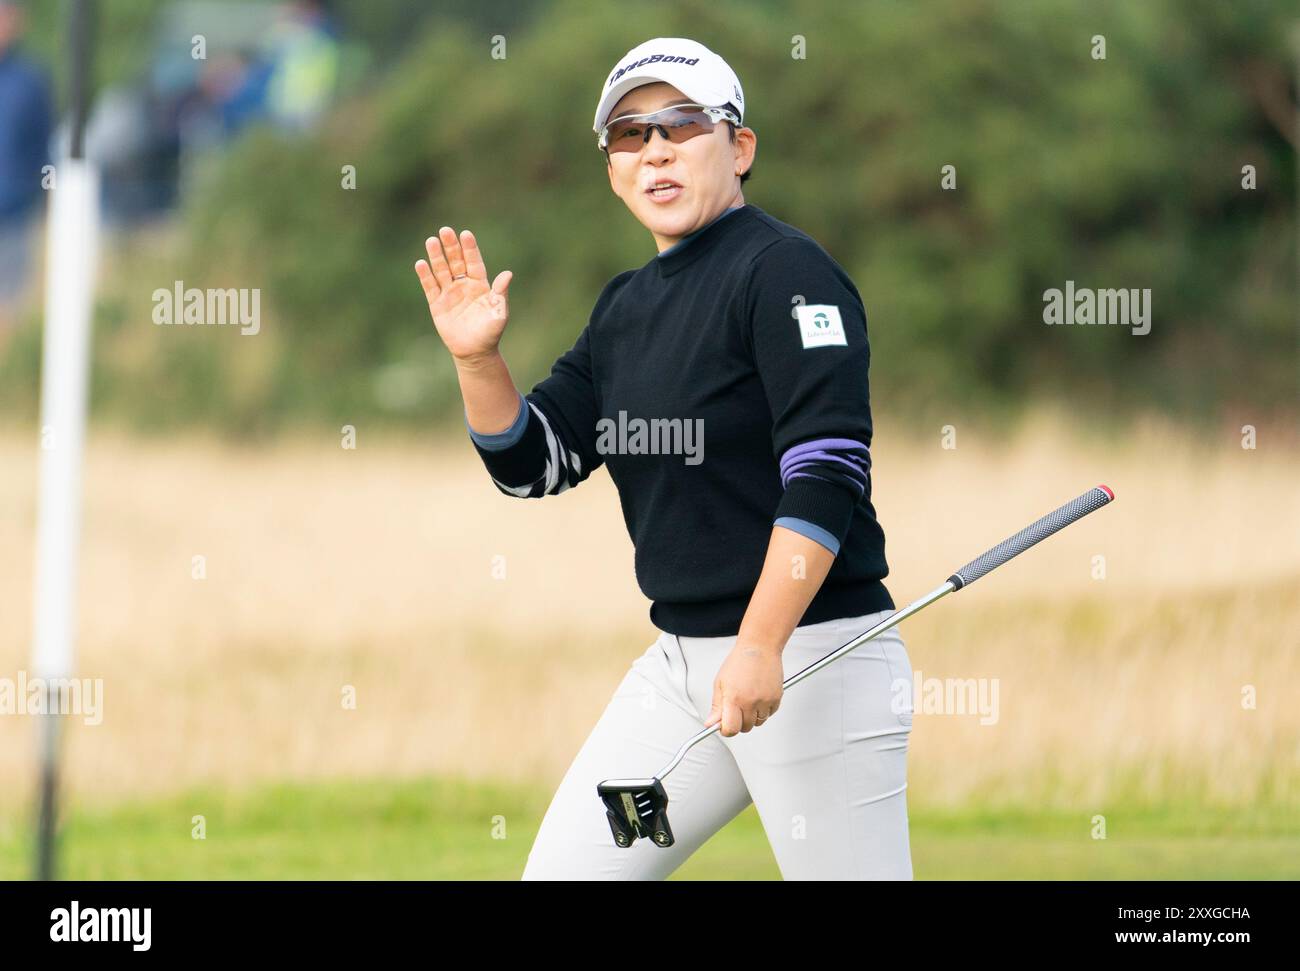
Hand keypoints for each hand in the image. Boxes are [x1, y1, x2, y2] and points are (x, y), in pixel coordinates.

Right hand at [414, 226, 513, 363]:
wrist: (475, 352)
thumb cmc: (490, 332)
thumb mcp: (499, 312)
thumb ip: (500, 293)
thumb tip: (507, 274)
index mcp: (480, 285)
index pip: (474, 262)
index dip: (470, 249)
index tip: (465, 234)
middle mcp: (464, 285)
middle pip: (456, 261)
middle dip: (451, 246)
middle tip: (445, 230)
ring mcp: (449, 293)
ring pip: (442, 270)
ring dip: (436, 256)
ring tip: (431, 241)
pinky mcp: (437, 304)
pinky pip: (430, 287)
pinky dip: (425, 276)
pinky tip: (421, 263)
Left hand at [704, 643, 783, 736]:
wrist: (760, 648)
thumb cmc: (739, 662)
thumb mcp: (720, 683)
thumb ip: (717, 706)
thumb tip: (711, 724)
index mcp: (733, 698)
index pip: (730, 728)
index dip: (726, 730)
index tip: (724, 725)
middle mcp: (750, 701)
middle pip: (745, 728)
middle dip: (739, 722)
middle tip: (737, 707)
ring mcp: (765, 701)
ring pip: (758, 723)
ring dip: (752, 716)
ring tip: (748, 699)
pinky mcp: (776, 698)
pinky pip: (769, 714)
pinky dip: (763, 710)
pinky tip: (758, 696)